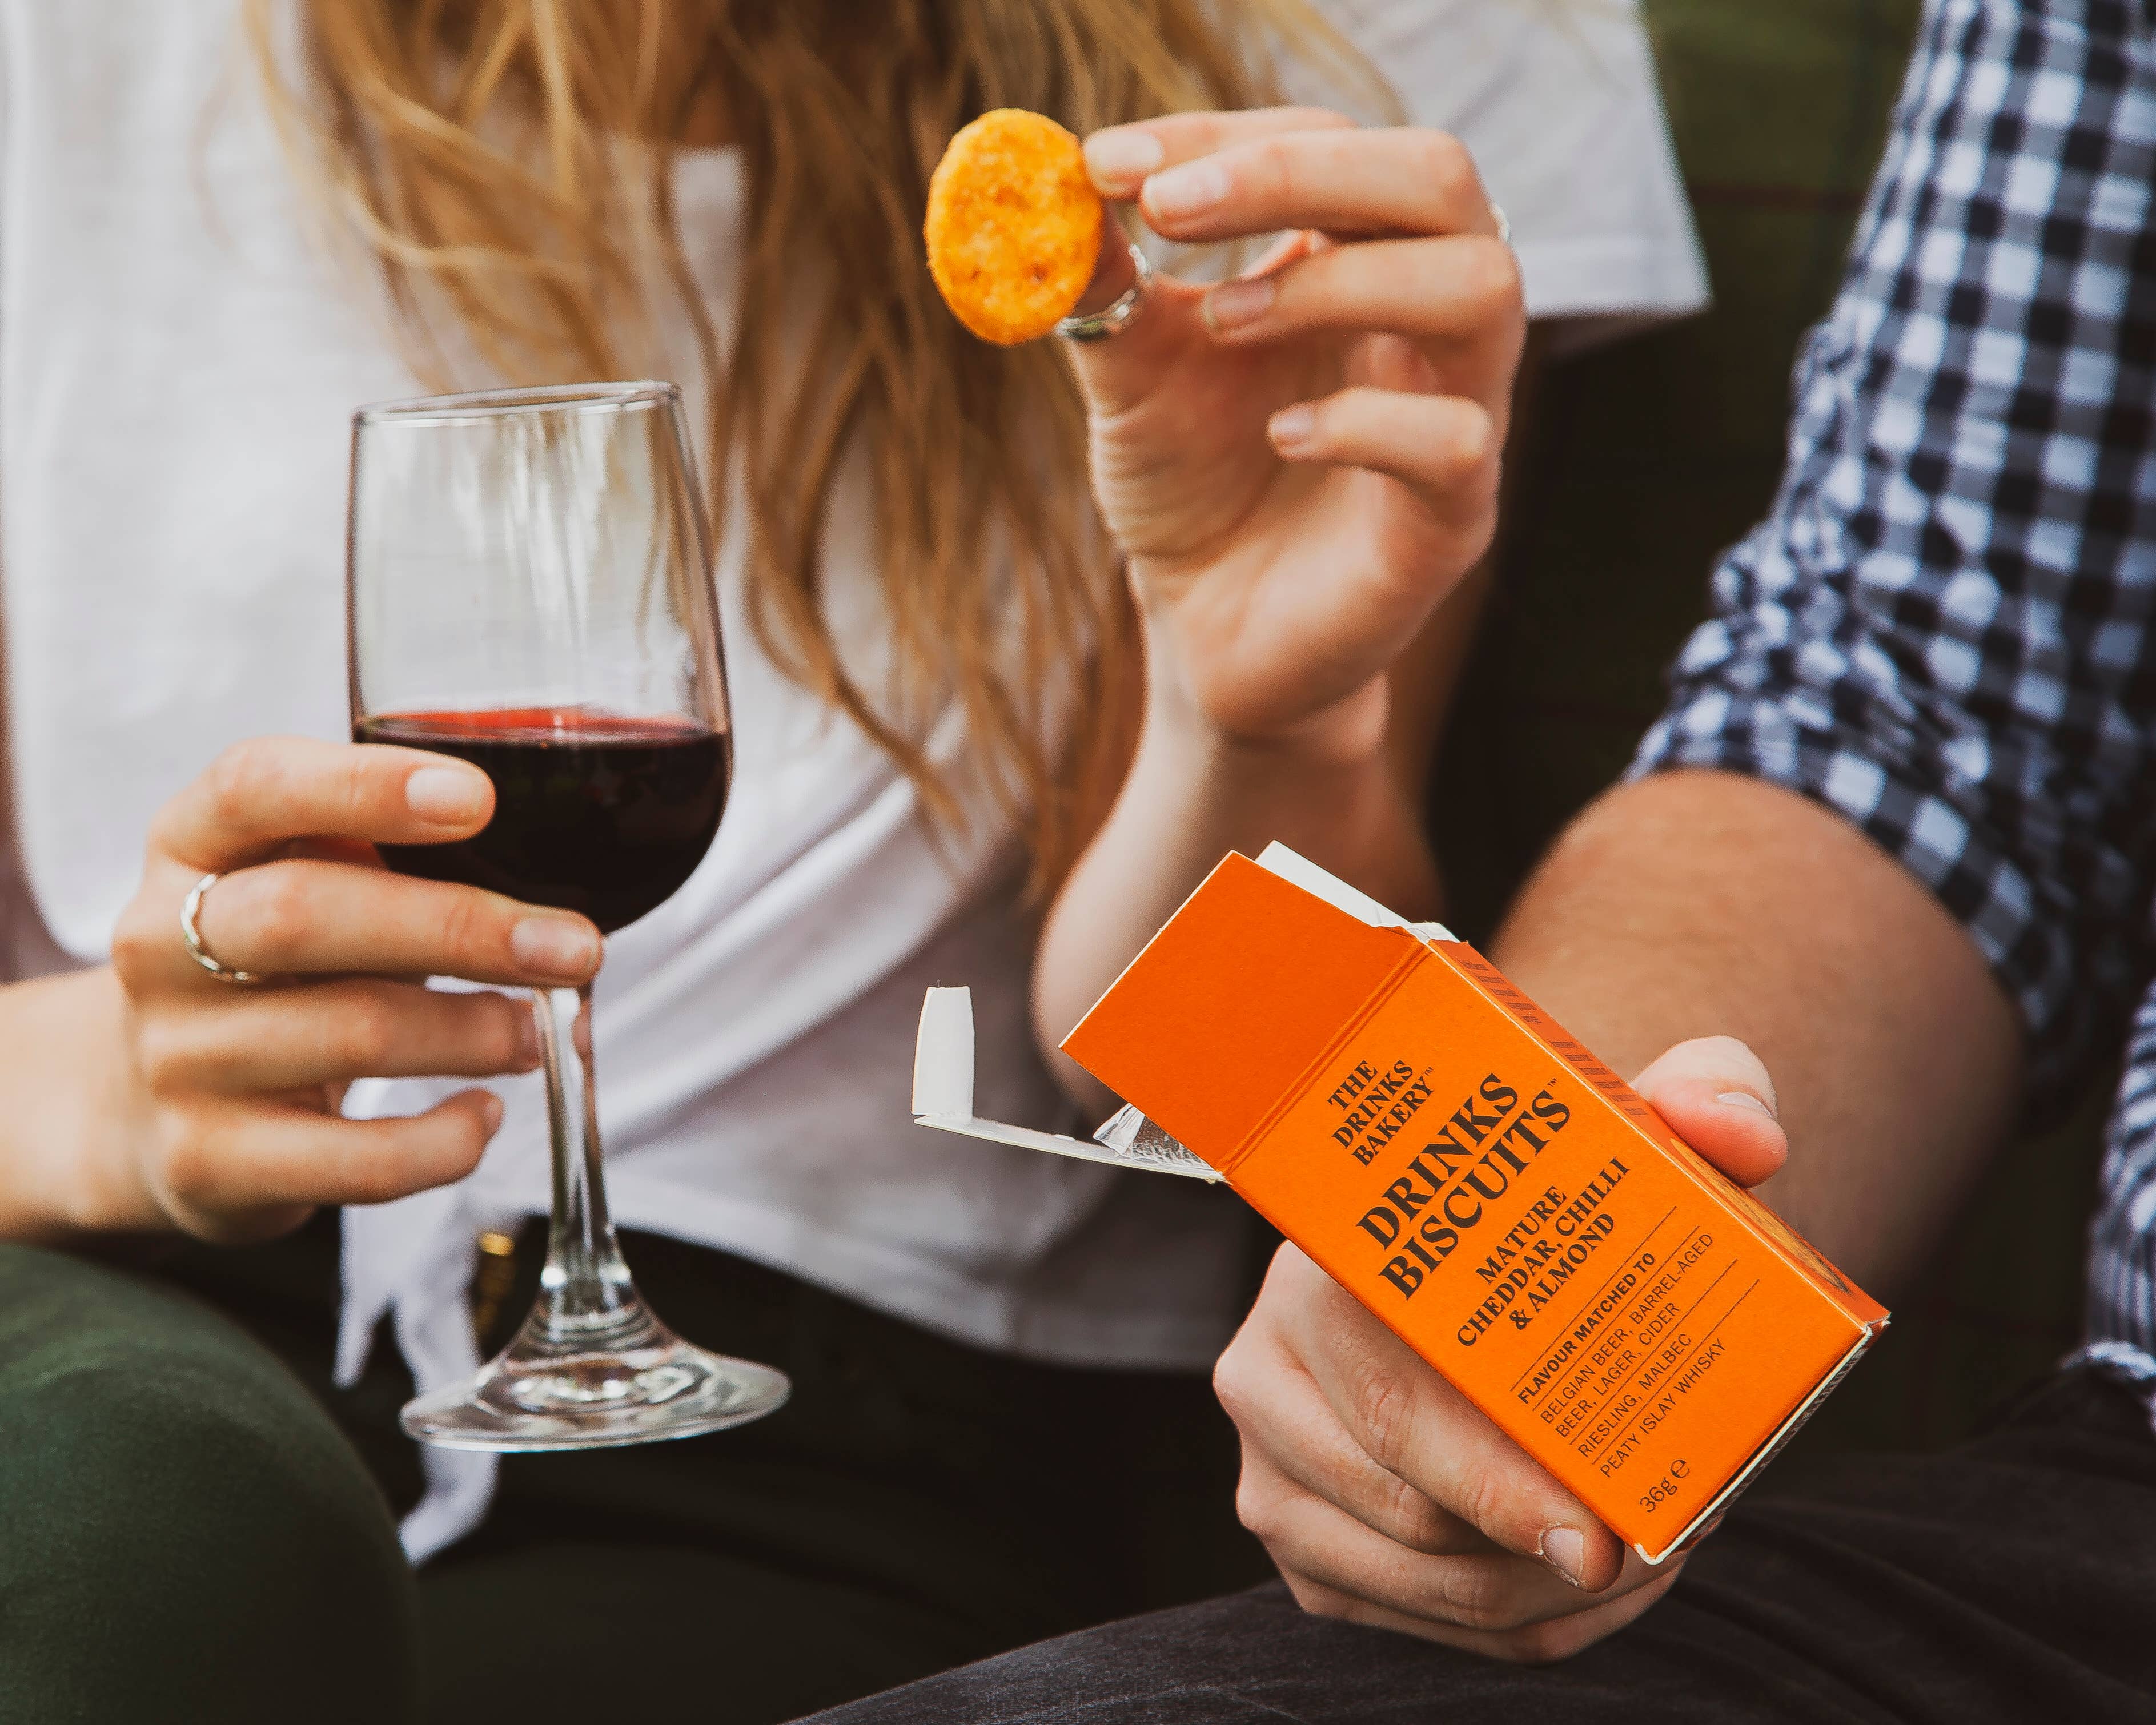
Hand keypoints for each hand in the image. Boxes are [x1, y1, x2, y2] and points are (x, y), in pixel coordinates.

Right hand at [104, 737, 602, 1242]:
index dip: (366, 787)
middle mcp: (160, 944)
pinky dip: (447, 1141)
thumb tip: (555, 871)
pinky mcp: (210, 1161)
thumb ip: (394, 851)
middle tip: (572, 946)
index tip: (476, 799)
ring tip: (539, 1031)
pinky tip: (482, 1114)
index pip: (255, 786)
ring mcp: (178, 1058)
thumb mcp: (306, 879)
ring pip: (352, 1034)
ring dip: (477, 1032)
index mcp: (193, 844)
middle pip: (306, 914)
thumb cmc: (278, 968)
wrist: (149, 1108)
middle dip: (462, 927)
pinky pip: (358, 1158)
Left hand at [1074, 109, 1522, 758]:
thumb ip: (1109, 287)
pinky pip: (1457, 440)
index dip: (1223, 138)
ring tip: (1222, 321)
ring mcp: (1458, 413)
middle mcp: (1426, 320)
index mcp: (1357, 260)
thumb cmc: (1190, 488)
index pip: (1330, 142)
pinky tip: (1280, 437)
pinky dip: (1363, 424)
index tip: (1107, 165)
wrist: (1209, 637)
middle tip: (1170, 208)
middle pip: (1437, 179)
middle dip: (1298, 173)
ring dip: (1341, 282)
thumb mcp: (1132, 376)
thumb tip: (1056, 187)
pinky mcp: (1454, 518)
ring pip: (1481, 286)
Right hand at [1213, 1037, 1787, 1660]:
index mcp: (1316, 1270)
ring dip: (1557, 1593)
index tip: (1597, 1531)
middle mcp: (1266, 1371)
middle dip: (1553, 1549)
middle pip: (1414, 1510)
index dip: (1496, 1477)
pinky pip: (1428, 1625)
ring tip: (1652, 1548)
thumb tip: (1737, 1131)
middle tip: (1662, 1544)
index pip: (1394, 1398)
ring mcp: (1274, 1473)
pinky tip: (1595, 1577)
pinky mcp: (1305, 1549)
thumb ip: (1699, 1097)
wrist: (1476, 1257)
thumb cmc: (1547, 1194)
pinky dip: (1528, 1622)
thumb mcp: (1628, 1121)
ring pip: (1430, 1585)